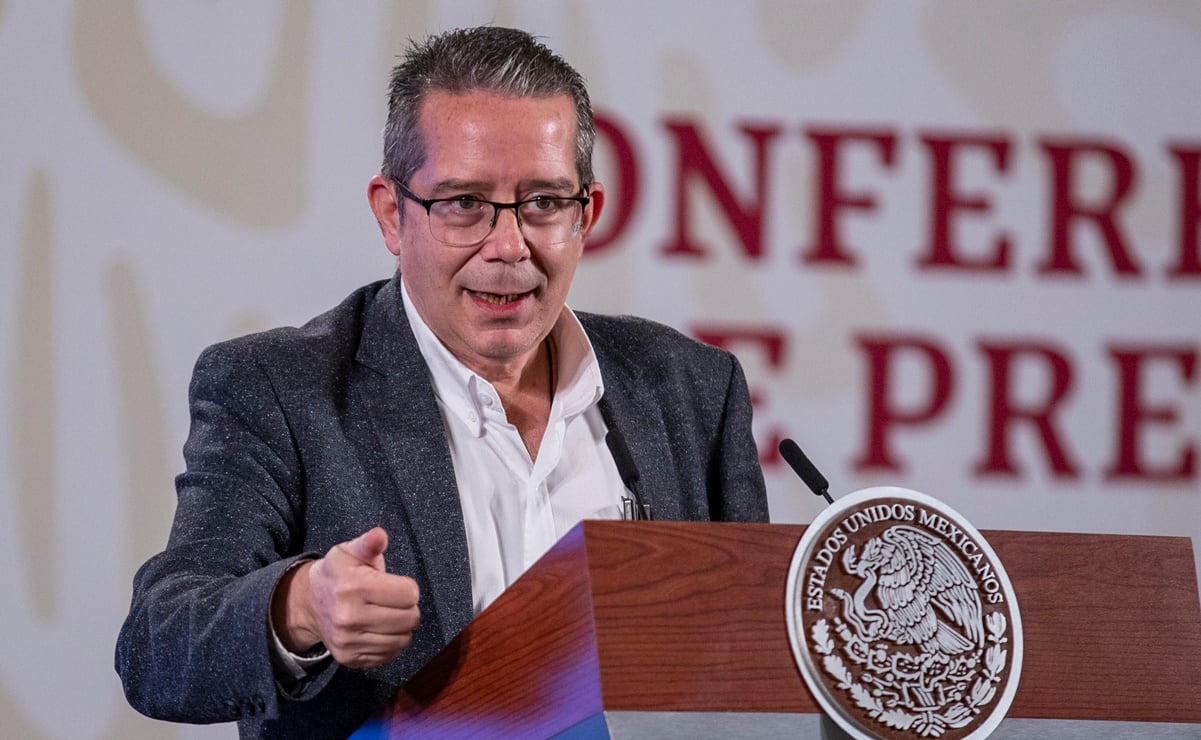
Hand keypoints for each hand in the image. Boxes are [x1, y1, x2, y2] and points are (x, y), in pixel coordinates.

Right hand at [274, 527, 420, 668]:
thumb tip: (379, 535)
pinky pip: (390, 655)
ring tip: (388, 614)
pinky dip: (392, 643)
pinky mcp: (350, 659)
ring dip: (402, 627)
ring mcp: (348, 641)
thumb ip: (369, 543)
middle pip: (410, 618)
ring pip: (403, 639)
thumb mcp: (349, 551)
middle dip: (408, 607)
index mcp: (352, 586)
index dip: (408, 587)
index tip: (395, 584)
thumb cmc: (337, 574)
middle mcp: (348, 617)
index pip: (408, 594)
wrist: (309, 603)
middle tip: (393, 600)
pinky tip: (380, 629)